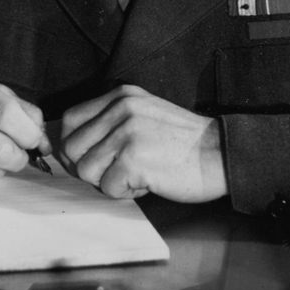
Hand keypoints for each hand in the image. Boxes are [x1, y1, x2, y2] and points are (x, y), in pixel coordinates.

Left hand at [60, 85, 227, 201]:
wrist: (219, 153)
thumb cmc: (182, 142)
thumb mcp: (143, 113)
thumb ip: (110, 121)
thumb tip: (72, 146)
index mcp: (121, 96)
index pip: (70, 120)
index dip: (73, 146)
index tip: (89, 159)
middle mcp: (121, 108)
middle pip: (72, 148)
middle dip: (90, 167)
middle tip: (118, 169)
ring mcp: (126, 132)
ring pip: (86, 170)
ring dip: (109, 181)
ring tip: (136, 173)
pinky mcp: (133, 158)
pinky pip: (107, 188)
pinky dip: (125, 193)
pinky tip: (147, 181)